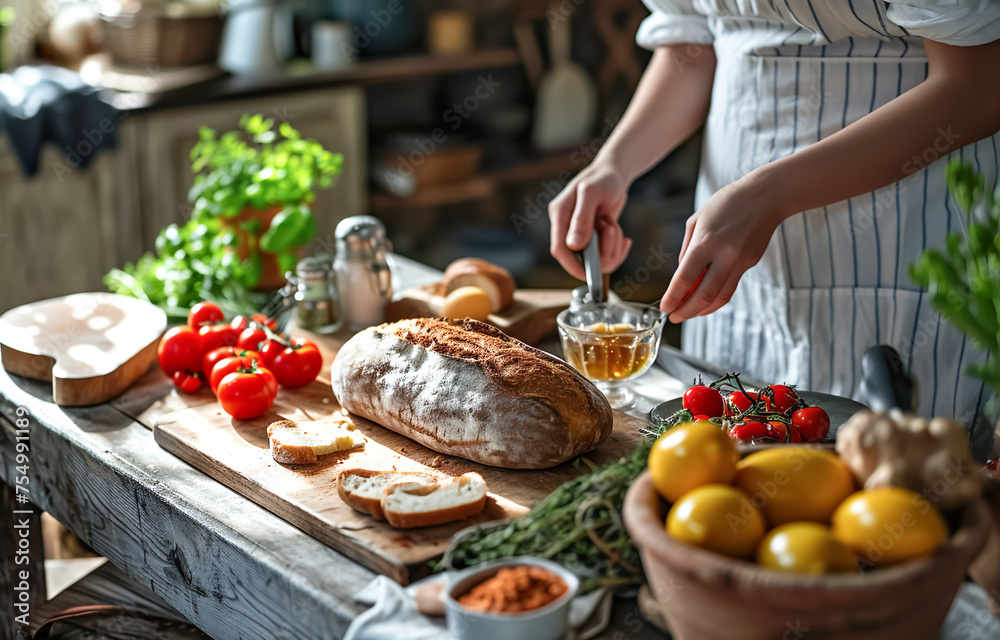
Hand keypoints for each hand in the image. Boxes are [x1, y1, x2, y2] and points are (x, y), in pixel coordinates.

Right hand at [548, 163, 631, 279]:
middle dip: (600, 253)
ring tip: (614, 226)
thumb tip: (573, 245)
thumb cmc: (603, 177)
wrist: (615, 173)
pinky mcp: (594, 236)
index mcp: (560, 214)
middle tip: (613, 232)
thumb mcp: (592, 193)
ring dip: (611, 247)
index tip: (589, 274)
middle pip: (578, 257)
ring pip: (594, 258)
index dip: (572, 265)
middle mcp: (567, 225)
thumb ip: (581, 219)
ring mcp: (581, 232)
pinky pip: (604, 253)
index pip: (559, 248)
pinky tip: (622, 237)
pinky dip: (617, 248)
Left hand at [660, 176, 786, 321]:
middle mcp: (724, 255)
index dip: (673, 297)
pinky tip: (705, 300)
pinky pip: (730, 287)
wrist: (766, 196)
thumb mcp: (697, 220)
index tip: (664, 307)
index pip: (685, 278)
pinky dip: (716, 299)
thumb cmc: (727, 203)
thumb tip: (682, 275)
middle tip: (674, 318)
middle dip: (686, 312)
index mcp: (705, 242)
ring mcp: (740, 262)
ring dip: (702, 310)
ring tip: (688, 313)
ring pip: (720, 297)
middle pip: (704, 296)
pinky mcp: (750, 264)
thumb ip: (686, 249)